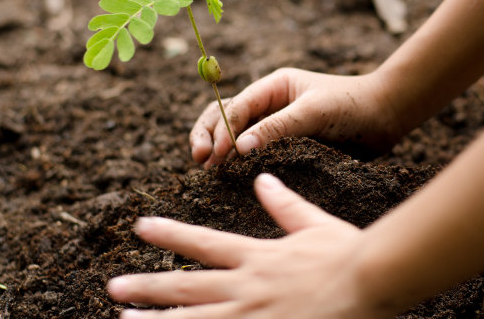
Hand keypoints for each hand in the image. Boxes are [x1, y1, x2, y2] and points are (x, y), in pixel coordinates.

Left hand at [107, 174, 385, 318]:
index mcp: (257, 255)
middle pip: (188, 286)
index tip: (141, 226)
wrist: (370, 281)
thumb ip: (284, 204)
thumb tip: (264, 179)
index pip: (203, 242)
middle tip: (113, 287)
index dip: (170, 234)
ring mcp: (252, 314)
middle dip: (148, 286)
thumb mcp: (313, 224)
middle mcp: (247, 284)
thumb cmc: (345, 253)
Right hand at [190, 68, 401, 166]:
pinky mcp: (288, 144)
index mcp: (274, 87)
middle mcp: (270, 104)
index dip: (222, 131)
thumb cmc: (352, 105)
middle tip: (202, 162)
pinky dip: (241, 162)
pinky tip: (233, 177)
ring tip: (208, 170)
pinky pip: (257, 152)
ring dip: (219, 149)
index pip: (237, 107)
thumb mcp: (314, 112)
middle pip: (225, 116)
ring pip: (236, 135)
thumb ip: (277, 128)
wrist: (386, 116)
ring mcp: (277, 125)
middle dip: (209, 136)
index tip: (215, 156)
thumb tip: (239, 148)